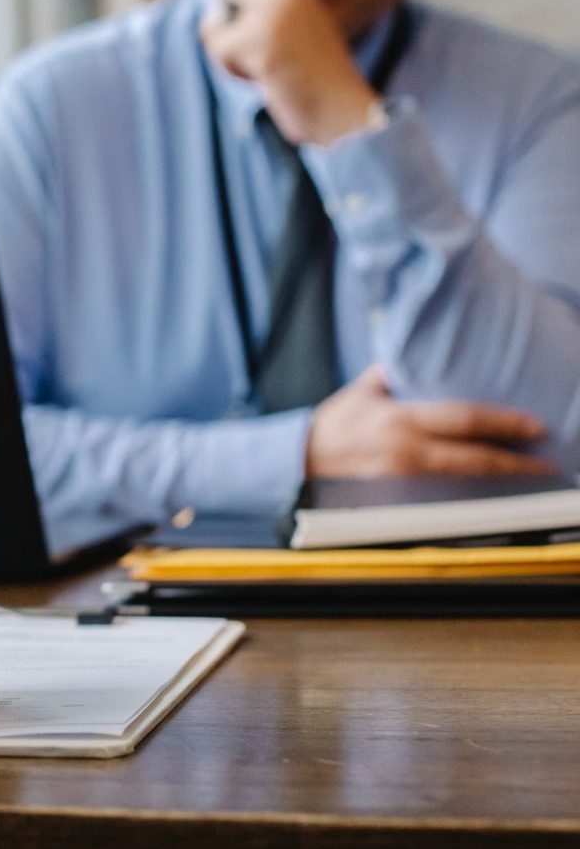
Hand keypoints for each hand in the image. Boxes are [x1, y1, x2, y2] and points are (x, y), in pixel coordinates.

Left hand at [200, 0, 376, 145]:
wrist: (342, 110)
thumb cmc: (315, 85)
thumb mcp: (290, 42)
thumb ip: (258, 25)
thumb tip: (207, 22)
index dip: (236, 23)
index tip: (263, 47)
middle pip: (223, 11)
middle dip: (230, 42)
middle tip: (264, 66)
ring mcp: (272, 16)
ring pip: (216, 32)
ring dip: (231, 61)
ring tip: (267, 74)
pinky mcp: (260, 42)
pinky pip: (219, 51)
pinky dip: (233, 72)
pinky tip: (264, 81)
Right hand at [306, 366, 552, 476]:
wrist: (300, 460)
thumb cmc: (333, 424)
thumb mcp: (362, 390)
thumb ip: (393, 372)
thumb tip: (420, 349)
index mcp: (400, 420)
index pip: (463, 419)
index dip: (503, 423)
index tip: (535, 426)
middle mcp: (406, 451)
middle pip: (473, 459)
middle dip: (515, 463)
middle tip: (547, 464)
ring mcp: (403, 481)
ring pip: (463, 484)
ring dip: (499, 484)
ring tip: (529, 480)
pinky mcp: (397, 499)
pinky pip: (443, 499)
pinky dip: (471, 498)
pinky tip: (491, 496)